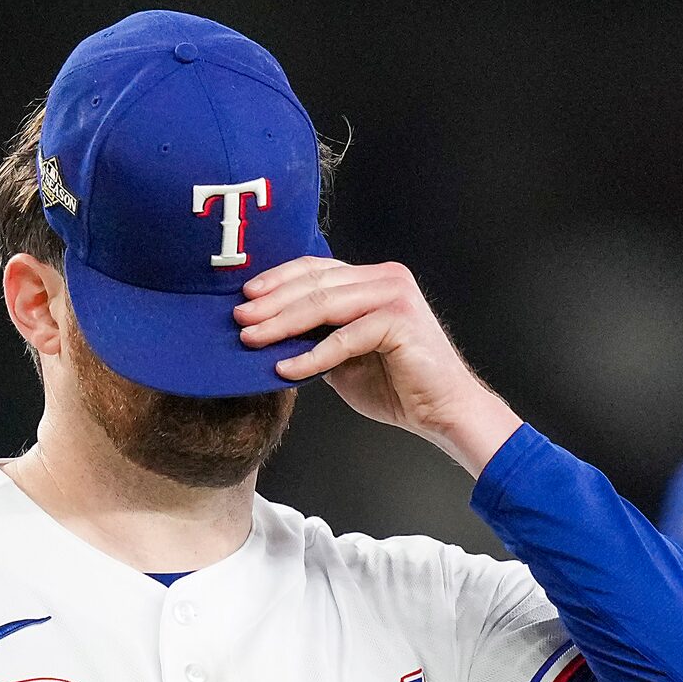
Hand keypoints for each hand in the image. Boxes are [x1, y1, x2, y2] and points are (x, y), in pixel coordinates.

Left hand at [233, 258, 523, 473]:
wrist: (444, 411)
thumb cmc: (400, 386)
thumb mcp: (345, 357)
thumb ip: (316, 337)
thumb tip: (269, 335)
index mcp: (373, 280)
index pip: (316, 270)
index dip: (278, 280)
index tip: (245, 296)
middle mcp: (385, 279)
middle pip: (315, 283)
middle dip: (271, 302)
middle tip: (239, 319)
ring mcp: (394, 295)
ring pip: (324, 305)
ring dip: (282, 324)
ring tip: (252, 339)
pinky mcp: (399, 321)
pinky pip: (343, 337)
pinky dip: (311, 356)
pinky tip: (286, 369)